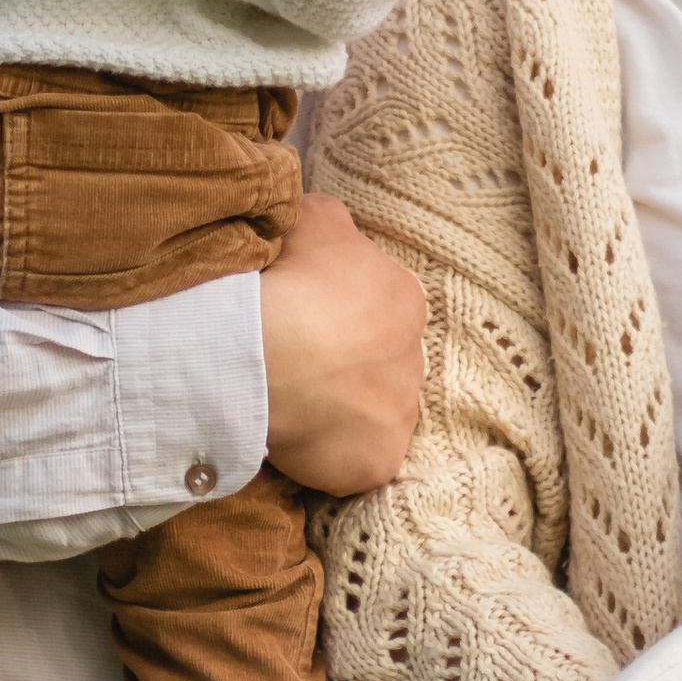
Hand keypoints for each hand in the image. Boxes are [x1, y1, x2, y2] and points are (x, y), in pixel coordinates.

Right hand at [258, 196, 425, 497]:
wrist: (266, 354)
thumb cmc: (289, 278)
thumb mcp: (311, 218)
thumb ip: (330, 222)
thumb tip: (327, 226)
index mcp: (404, 299)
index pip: (377, 308)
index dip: (335, 315)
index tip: (300, 320)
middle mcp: (415, 358)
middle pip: (377, 363)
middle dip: (341, 365)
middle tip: (291, 365)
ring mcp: (399, 415)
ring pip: (369, 414)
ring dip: (336, 412)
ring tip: (288, 405)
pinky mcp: (377, 463)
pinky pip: (352, 461)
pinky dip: (325, 455)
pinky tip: (292, 442)